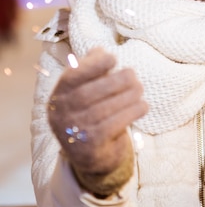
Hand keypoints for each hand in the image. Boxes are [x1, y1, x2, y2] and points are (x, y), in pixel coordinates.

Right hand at [48, 47, 147, 179]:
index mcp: (59, 96)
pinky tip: (143, 106)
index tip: (113, 58)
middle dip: (114, 82)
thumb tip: (99, 50)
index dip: (93, 66)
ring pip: (102, 110)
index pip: (71, 78)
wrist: (90, 156)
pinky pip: (113, 126)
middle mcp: (61, 115)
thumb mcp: (85, 90)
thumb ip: (90, 69)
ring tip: (139, 89)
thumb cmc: (90, 112)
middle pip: (87, 94)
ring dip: (127, 96)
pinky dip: (131, 113)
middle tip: (133, 75)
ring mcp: (74, 134)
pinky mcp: (91, 148)